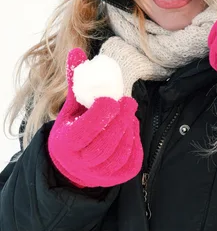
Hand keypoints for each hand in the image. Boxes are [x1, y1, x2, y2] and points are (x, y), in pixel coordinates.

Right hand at [48, 48, 142, 187]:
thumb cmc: (73, 127)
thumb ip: (76, 81)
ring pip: (118, 154)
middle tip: (129, 103)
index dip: (101, 114)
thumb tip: (76, 51)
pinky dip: (135, 146)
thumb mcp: (70, 107)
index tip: (111, 99)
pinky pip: (129, 164)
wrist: (70, 164)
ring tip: (130, 115)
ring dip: (128, 132)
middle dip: (120, 121)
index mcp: (67, 142)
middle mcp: (80, 162)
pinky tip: (133, 130)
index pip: (86, 129)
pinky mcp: (113, 179)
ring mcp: (97, 174)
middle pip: (104, 143)